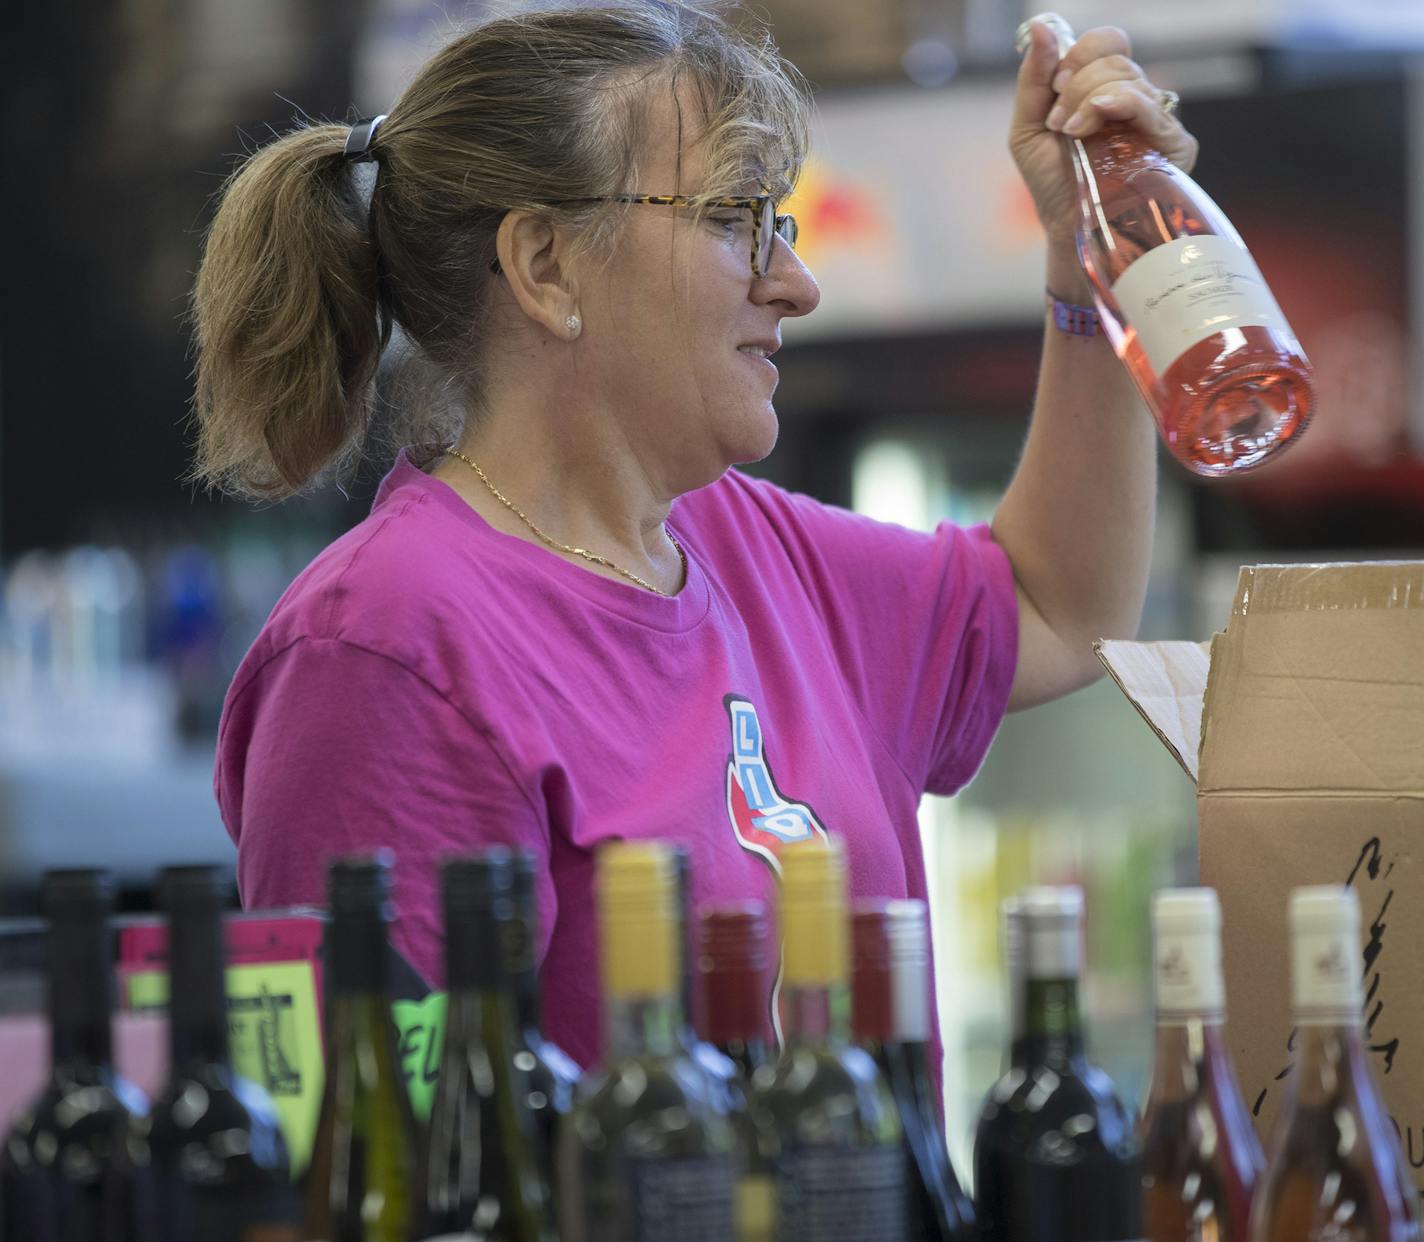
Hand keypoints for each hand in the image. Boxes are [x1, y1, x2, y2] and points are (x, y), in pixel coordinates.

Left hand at [1009, 19, 1199, 248]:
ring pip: (1129, 78)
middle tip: (1060, 121)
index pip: (1108, 42)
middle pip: (1115, 58)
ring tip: (1073, 135)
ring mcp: (1156, 120)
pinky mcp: (1173, 144)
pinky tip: (1098, 118)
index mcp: (1104, 90)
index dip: (1079, 54)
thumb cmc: (1050, 183)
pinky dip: (1120, 103)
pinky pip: (1150, 106)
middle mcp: (1134, 100)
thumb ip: (1033, 78)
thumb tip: (1039, 26)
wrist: (1067, 226)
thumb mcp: (1027, 128)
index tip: (1055, 86)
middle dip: (1077, 85)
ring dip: (1090, 101)